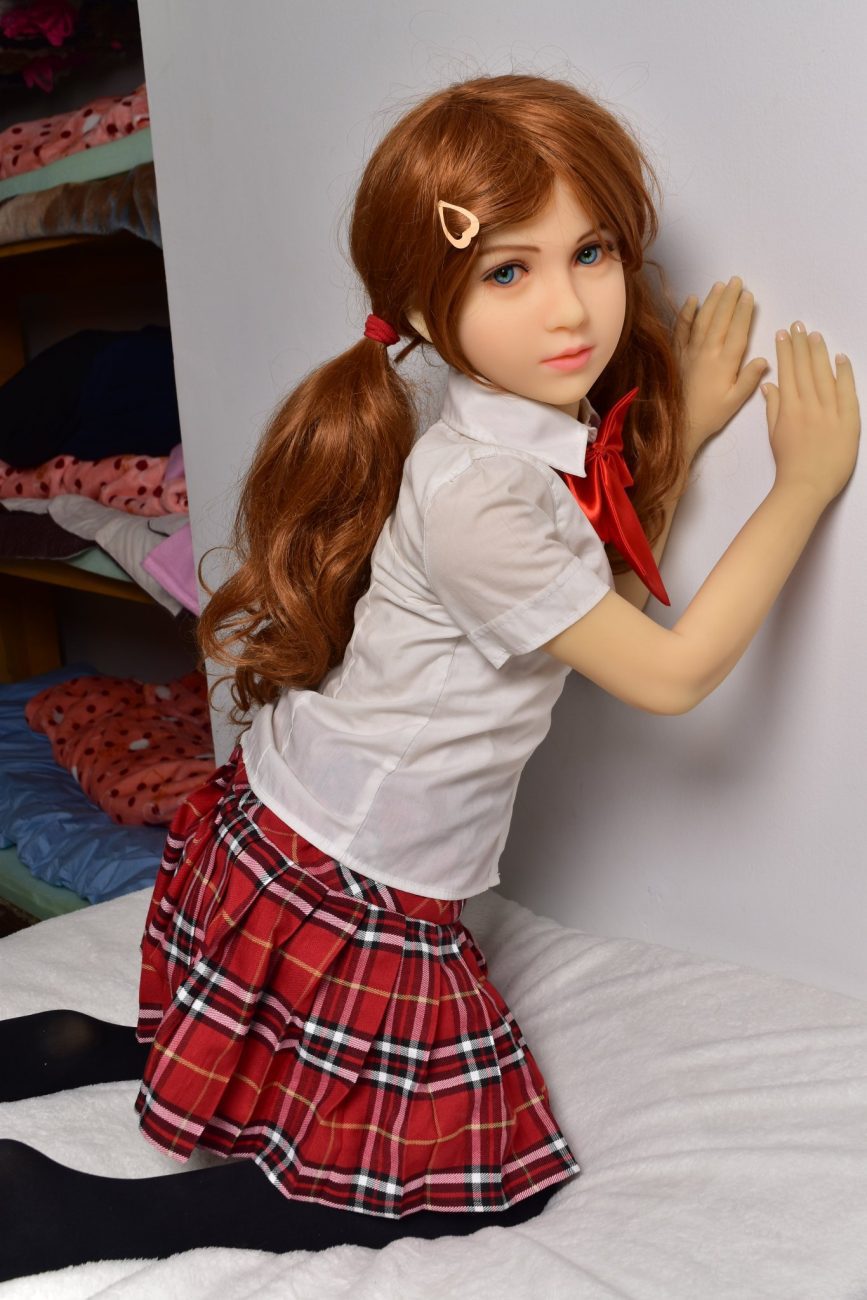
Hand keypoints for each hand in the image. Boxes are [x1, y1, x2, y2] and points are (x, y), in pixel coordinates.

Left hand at [674, 276, 768, 461]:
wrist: (679, 424)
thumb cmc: (711, 414)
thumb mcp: (735, 401)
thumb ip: (749, 379)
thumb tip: (763, 359)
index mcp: (725, 363)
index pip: (738, 331)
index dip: (744, 312)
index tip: (749, 295)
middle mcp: (707, 352)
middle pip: (720, 319)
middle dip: (729, 298)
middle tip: (736, 280)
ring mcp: (690, 351)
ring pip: (702, 320)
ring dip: (712, 301)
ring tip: (720, 285)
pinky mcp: (678, 355)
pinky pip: (681, 329)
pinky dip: (686, 313)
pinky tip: (691, 300)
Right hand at [763, 323, 859, 505]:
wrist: (805, 486)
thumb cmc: (788, 464)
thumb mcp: (774, 435)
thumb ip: (773, 408)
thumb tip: (769, 385)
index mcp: (789, 408)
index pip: (787, 371)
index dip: (785, 351)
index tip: (784, 334)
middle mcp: (809, 405)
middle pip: (804, 367)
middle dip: (800, 344)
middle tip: (799, 325)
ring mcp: (829, 411)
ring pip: (824, 374)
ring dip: (819, 353)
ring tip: (815, 335)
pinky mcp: (847, 421)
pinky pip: (847, 391)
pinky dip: (844, 373)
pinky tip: (840, 358)